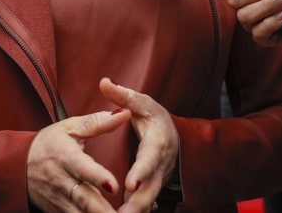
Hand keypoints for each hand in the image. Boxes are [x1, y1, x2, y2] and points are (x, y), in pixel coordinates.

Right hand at [26, 106, 130, 211]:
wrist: (16, 164)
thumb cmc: (49, 143)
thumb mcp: (70, 128)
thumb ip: (98, 123)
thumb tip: (125, 114)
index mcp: (66, 157)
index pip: (83, 168)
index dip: (98, 177)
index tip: (114, 186)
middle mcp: (62, 181)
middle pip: (84, 199)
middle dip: (103, 210)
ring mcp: (59, 200)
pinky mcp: (57, 212)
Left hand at [99, 78, 178, 212]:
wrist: (177, 140)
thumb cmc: (157, 120)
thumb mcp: (144, 104)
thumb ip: (124, 96)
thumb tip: (104, 81)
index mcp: (157, 144)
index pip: (149, 160)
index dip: (141, 172)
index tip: (130, 183)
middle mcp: (159, 167)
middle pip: (150, 190)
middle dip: (136, 204)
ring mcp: (156, 181)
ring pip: (146, 202)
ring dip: (133, 212)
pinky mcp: (150, 190)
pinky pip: (141, 205)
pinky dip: (131, 212)